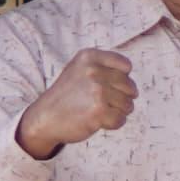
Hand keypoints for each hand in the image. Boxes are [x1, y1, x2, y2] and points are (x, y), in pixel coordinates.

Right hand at [14, 47, 137, 158]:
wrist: (45, 117)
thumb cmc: (66, 95)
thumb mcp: (80, 69)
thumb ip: (104, 68)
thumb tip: (134, 87)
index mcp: (89, 57)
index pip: (126, 66)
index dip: (123, 79)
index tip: (109, 86)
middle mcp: (94, 71)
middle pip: (129, 86)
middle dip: (123, 98)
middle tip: (105, 103)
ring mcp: (97, 91)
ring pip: (128, 104)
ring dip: (118, 112)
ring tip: (101, 112)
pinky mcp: (99, 111)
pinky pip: (120, 119)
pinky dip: (113, 123)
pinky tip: (99, 121)